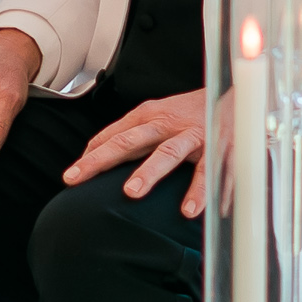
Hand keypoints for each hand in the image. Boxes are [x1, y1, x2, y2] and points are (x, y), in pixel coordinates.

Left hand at [57, 90, 211, 213]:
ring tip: (133, 193)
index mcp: (150, 116)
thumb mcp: (154, 115)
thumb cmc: (187, 110)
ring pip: (170, 153)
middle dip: (106, 159)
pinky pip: (210, 172)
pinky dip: (202, 192)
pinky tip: (192, 211)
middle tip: (80, 178)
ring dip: (150, 172)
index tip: (70, 178)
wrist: (231, 90)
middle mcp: (169, 124)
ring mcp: (194, 135)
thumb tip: (91, 151)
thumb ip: (126, 133)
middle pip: (132, 141)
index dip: (91, 157)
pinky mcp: (220, 148)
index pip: (114, 137)